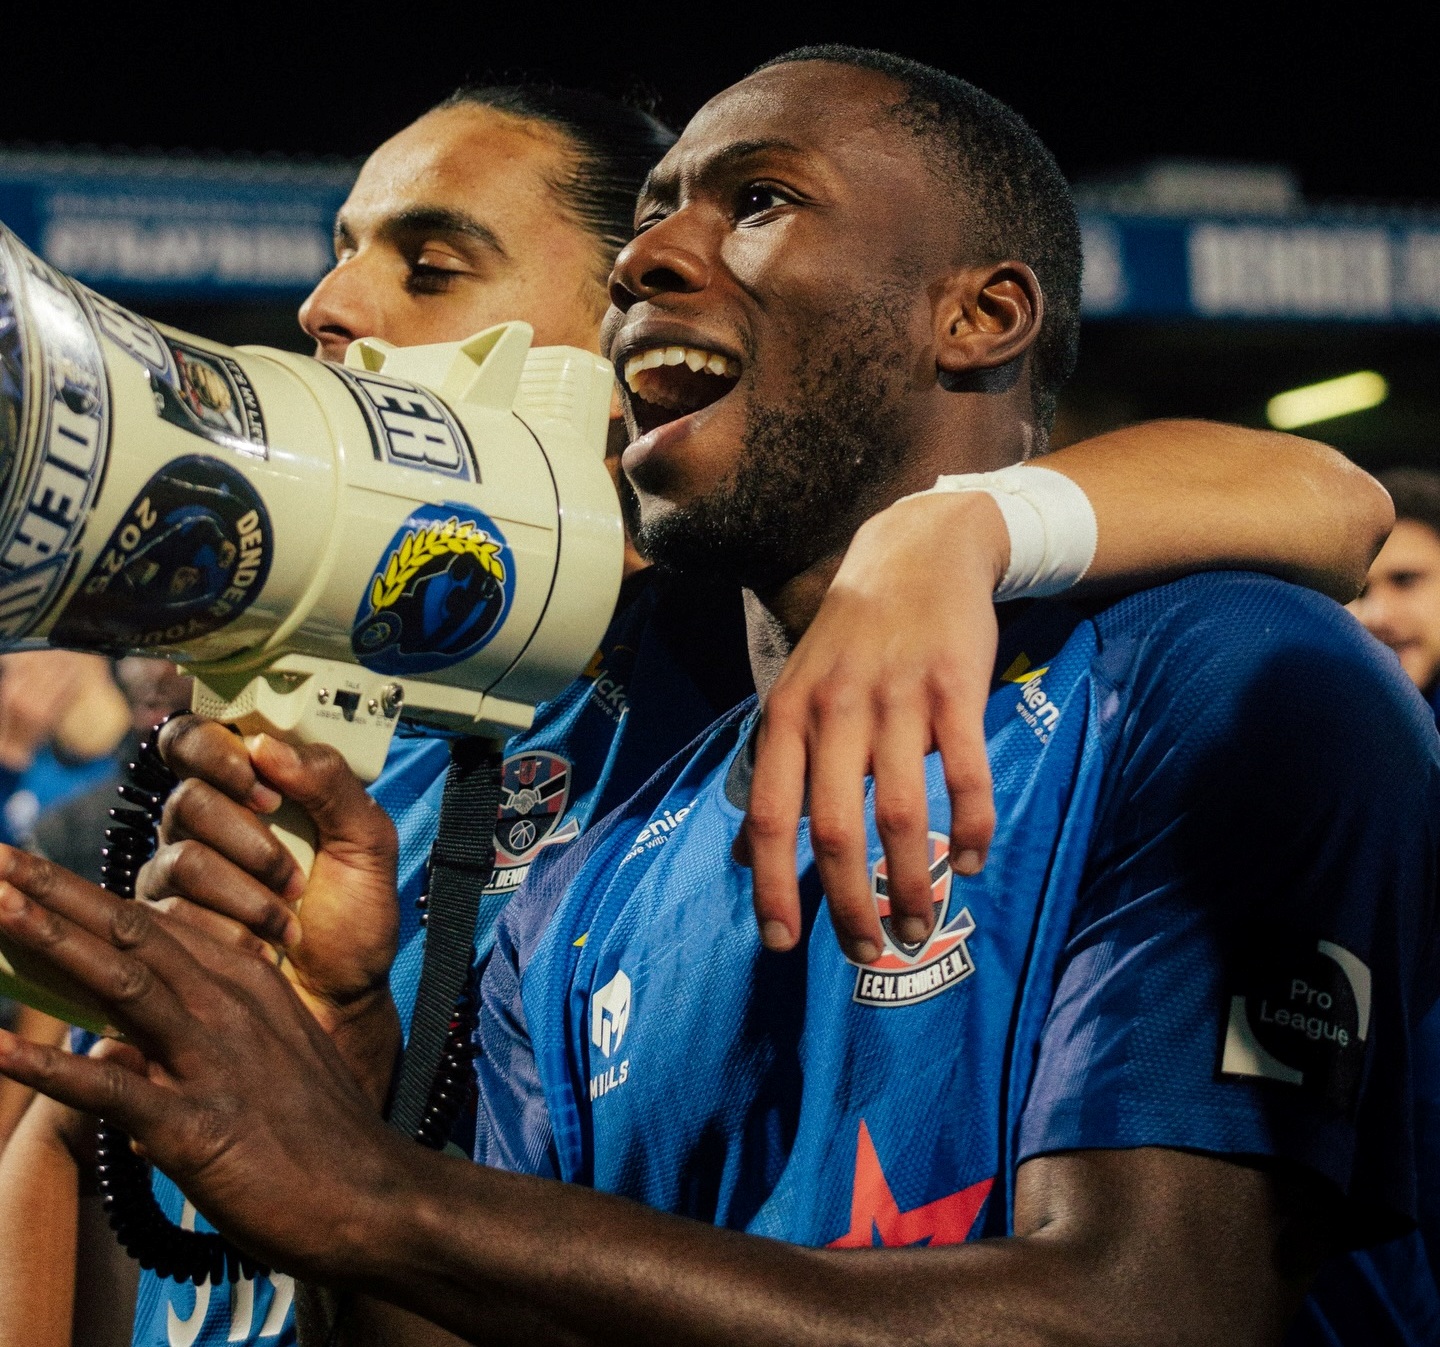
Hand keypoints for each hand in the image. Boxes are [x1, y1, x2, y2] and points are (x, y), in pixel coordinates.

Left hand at [0, 848, 407, 1279]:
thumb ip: (182, 1046)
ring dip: (52, 943)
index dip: (79, 894)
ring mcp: (213, 1061)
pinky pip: (114, 1091)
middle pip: (130, 933)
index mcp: (243, 983)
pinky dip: (52, 1069)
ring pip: (123, 985)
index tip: (22, 867)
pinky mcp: (197, 1127)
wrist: (373, 1197)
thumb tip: (105, 1051)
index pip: (150, 923)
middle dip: (54, 893)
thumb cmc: (318, 1136)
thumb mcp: (261, 1062)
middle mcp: (227, 1006)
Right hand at [137, 716, 400, 1098]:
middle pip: (188, 800)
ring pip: (181, 860)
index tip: (265, 787)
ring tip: (288, 916)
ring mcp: (175, 877)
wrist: (342, 1000)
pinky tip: (264, 947)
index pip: (196, 739)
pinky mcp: (165, 928)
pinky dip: (234, 932)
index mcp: (250, 791)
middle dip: (249, 841)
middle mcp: (202, 826)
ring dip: (250, 895)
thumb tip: (269, 746)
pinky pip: (174, 916)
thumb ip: (331, 784)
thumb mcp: (368, 843)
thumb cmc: (355, 919)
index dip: (216, 752)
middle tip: (293, 874)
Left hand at [741, 491, 1005, 962]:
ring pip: (902, 814)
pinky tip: (974, 863)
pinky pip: (967, 776)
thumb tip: (744, 857)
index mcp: (787, 715)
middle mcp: (835, 710)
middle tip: (869, 951)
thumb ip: (772, 773)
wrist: (917, 551)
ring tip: (920, 923)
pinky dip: (973, 829)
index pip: (769, 814)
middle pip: (836, 829)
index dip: (773, 885)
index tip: (784, 943)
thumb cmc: (848, 639)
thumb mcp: (794, 695)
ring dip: (914, 883)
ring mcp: (897, 699)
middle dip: (851, 904)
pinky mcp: (957, 690)